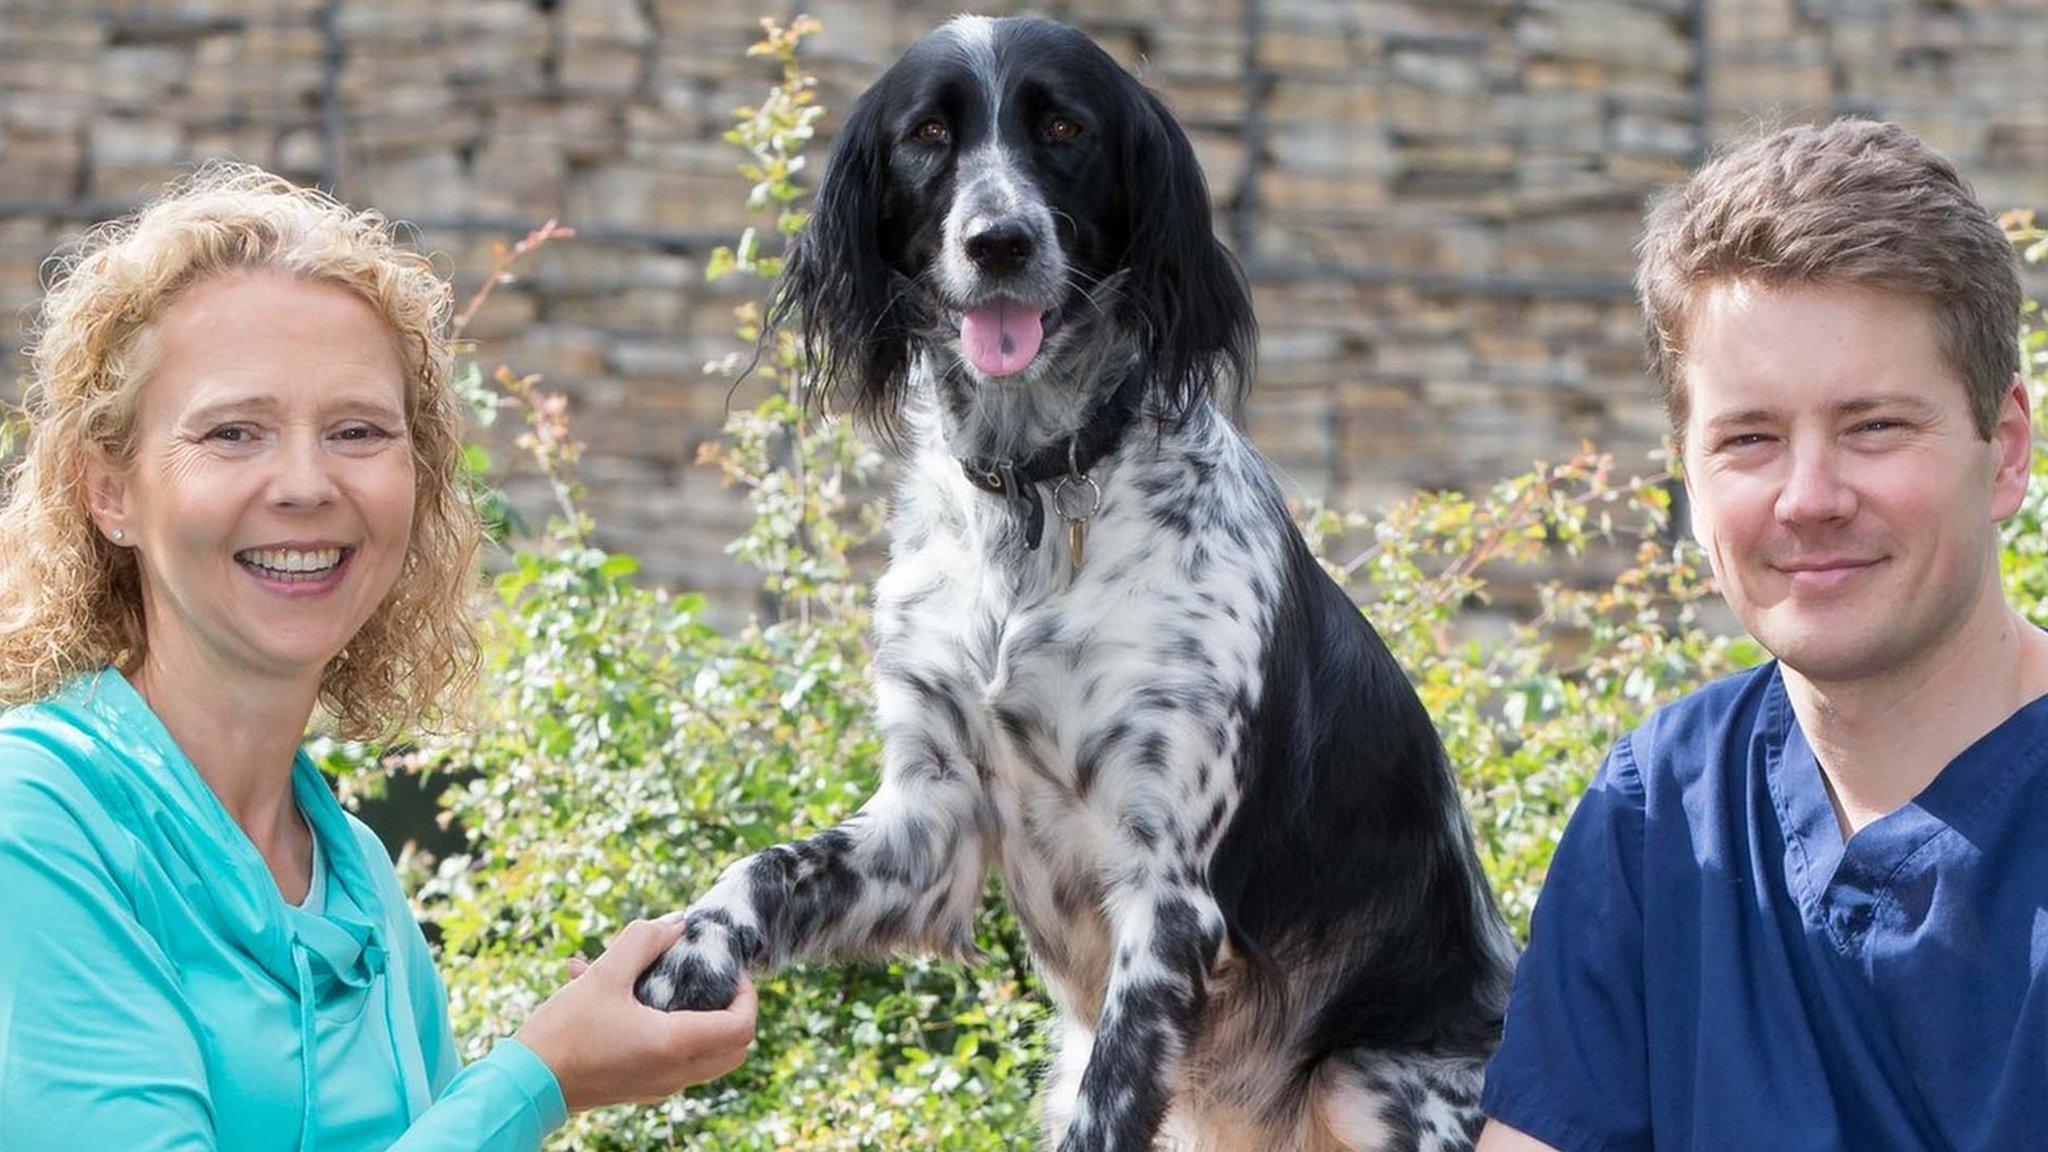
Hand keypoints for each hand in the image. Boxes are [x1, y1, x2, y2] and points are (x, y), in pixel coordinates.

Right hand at [515, 918, 757, 1111]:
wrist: (523, 1084)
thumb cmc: (563, 1030)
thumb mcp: (604, 974)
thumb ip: (643, 941)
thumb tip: (676, 924)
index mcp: (675, 1045)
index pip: (743, 1026)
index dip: (747, 993)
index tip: (728, 968)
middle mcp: (675, 1073)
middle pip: (735, 1049)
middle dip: (734, 1011)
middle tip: (712, 979)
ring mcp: (658, 1086)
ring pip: (708, 1059)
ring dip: (702, 1021)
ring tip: (663, 982)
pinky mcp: (639, 1088)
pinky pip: (673, 1061)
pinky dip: (668, 1031)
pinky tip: (624, 997)